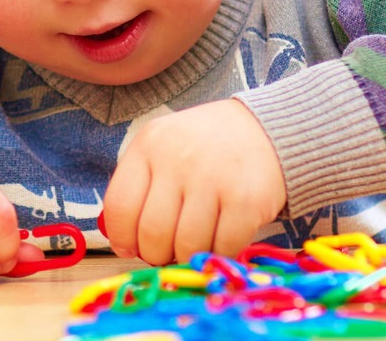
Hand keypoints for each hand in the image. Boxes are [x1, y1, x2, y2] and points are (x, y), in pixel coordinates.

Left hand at [101, 99, 285, 265]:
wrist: (266, 129)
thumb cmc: (205, 146)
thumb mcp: (164, 147)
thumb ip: (139, 186)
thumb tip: (123, 242)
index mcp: (151, 144)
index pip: (119, 206)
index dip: (122, 237)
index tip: (130, 246)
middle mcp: (179, 159)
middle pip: (152, 233)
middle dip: (156, 253)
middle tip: (167, 250)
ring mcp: (214, 178)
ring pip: (186, 247)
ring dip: (188, 255)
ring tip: (195, 241)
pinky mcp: (246, 200)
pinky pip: (222, 248)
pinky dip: (220, 252)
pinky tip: (222, 236)